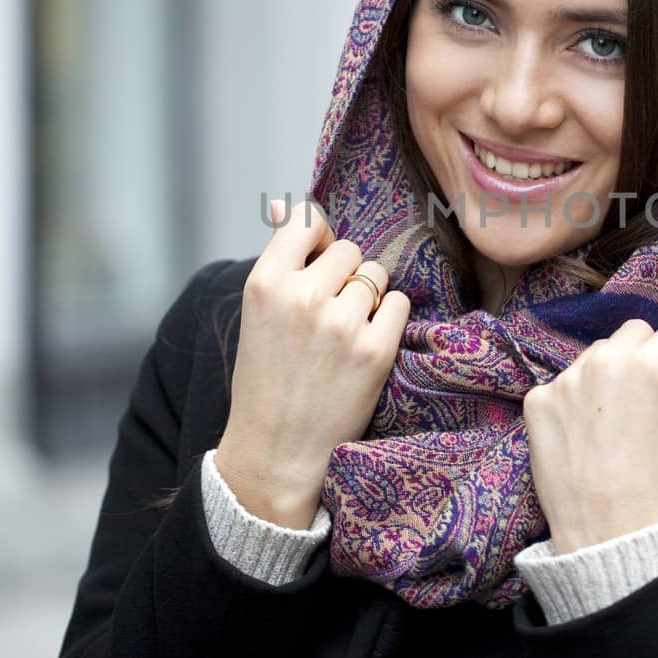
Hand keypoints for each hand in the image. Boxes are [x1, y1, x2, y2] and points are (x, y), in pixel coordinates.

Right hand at [215, 199, 409, 528]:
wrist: (276, 453)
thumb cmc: (267, 379)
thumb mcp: (258, 313)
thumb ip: (280, 258)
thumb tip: (286, 204)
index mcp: (264, 283)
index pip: (307, 220)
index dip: (319, 240)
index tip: (318, 264)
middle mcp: (303, 296)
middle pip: (349, 249)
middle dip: (346, 275)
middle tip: (328, 315)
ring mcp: (341, 323)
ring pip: (376, 274)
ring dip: (368, 297)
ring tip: (343, 334)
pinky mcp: (375, 350)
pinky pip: (399, 303)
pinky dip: (389, 320)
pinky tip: (367, 345)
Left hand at [523, 318, 657, 553]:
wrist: (606, 532)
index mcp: (651, 366)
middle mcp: (606, 361)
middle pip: (633, 333)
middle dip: (646, 352)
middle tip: (648, 392)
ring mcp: (566, 379)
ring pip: (596, 354)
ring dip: (609, 371)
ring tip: (615, 415)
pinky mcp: (538, 400)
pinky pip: (564, 382)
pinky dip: (576, 397)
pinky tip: (585, 430)